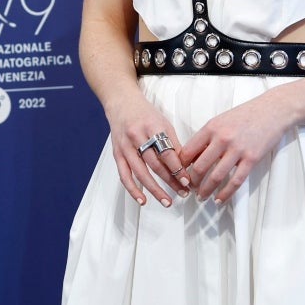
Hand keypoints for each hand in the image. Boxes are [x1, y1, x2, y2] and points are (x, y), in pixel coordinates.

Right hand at [104, 89, 188, 207]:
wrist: (121, 103)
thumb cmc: (145, 114)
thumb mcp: (164, 123)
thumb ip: (173, 144)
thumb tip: (186, 167)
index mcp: (152, 127)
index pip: (167, 152)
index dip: (178, 169)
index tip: (188, 181)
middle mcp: (137, 136)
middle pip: (155, 164)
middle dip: (171, 181)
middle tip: (183, 193)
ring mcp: (125, 146)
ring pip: (141, 172)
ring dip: (155, 190)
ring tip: (167, 201)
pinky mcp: (117, 154)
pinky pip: (124, 175)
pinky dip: (133, 190)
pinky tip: (143, 200)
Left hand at [178, 90, 294, 203]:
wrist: (273, 110)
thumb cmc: (246, 115)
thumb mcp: (221, 120)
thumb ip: (207, 137)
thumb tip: (192, 157)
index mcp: (211, 127)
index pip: (188, 151)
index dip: (180, 167)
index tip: (178, 175)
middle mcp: (222, 138)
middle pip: (199, 167)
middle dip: (192, 182)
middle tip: (189, 189)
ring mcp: (238, 149)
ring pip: (216, 177)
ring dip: (206, 190)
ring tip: (201, 197)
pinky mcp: (252, 158)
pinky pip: (236, 181)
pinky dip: (226, 193)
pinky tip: (219, 199)